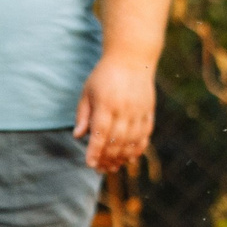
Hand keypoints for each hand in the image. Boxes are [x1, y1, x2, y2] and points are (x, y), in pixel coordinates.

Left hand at [74, 55, 154, 172]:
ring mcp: (139, 111)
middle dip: (108, 158)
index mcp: (106, 104)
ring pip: (132, 141)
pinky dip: (138, 148)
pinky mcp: (149, 111)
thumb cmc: (104, 75)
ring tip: (114, 166)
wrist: (132, 57)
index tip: (90, 164)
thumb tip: (78, 136)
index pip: (100, 133)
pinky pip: (145, 134)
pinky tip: (130, 157)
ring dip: (123, 157)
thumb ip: (83, 115)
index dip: (95, 151)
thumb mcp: (88, 92)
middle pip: (117, 141)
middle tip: (100, 168)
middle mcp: (124, 109)